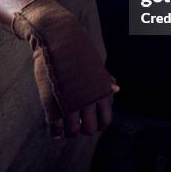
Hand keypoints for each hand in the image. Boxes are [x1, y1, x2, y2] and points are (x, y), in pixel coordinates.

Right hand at [11, 0, 119, 137]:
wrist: (57, 38)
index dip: (99, 125)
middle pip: (89, 129)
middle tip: (77, 124)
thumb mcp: (94, 64)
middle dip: (83, 129)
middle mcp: (88, 99)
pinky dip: (56, 132)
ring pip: (72, 131)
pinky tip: (56, 130)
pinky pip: (56, 128)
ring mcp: (71, 102)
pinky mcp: (53, 103)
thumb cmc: (77, 50)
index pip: (105, 120)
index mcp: (101, 90)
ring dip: (69, 132)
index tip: (91, 121)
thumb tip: (117, 89)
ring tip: (65, 127)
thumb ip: (104, 79)